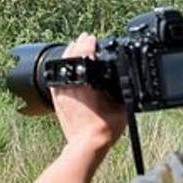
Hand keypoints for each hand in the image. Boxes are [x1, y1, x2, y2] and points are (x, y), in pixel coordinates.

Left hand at [50, 34, 126, 153]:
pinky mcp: (56, 98)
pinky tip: (66, 68)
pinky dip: (61, 69)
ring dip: (69, 55)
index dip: (89, 43)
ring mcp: (60, 90)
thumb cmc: (104, 128)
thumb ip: (122, 89)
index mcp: (86, 81)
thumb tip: (127, 78)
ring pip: (61, 65)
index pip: (85, 53)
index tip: (92, 38)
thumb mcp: (121, 105)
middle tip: (84, 39)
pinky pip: (55, 77)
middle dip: (78, 45)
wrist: (87, 144)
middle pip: (70, 56)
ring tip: (75, 48)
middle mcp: (70, 83)